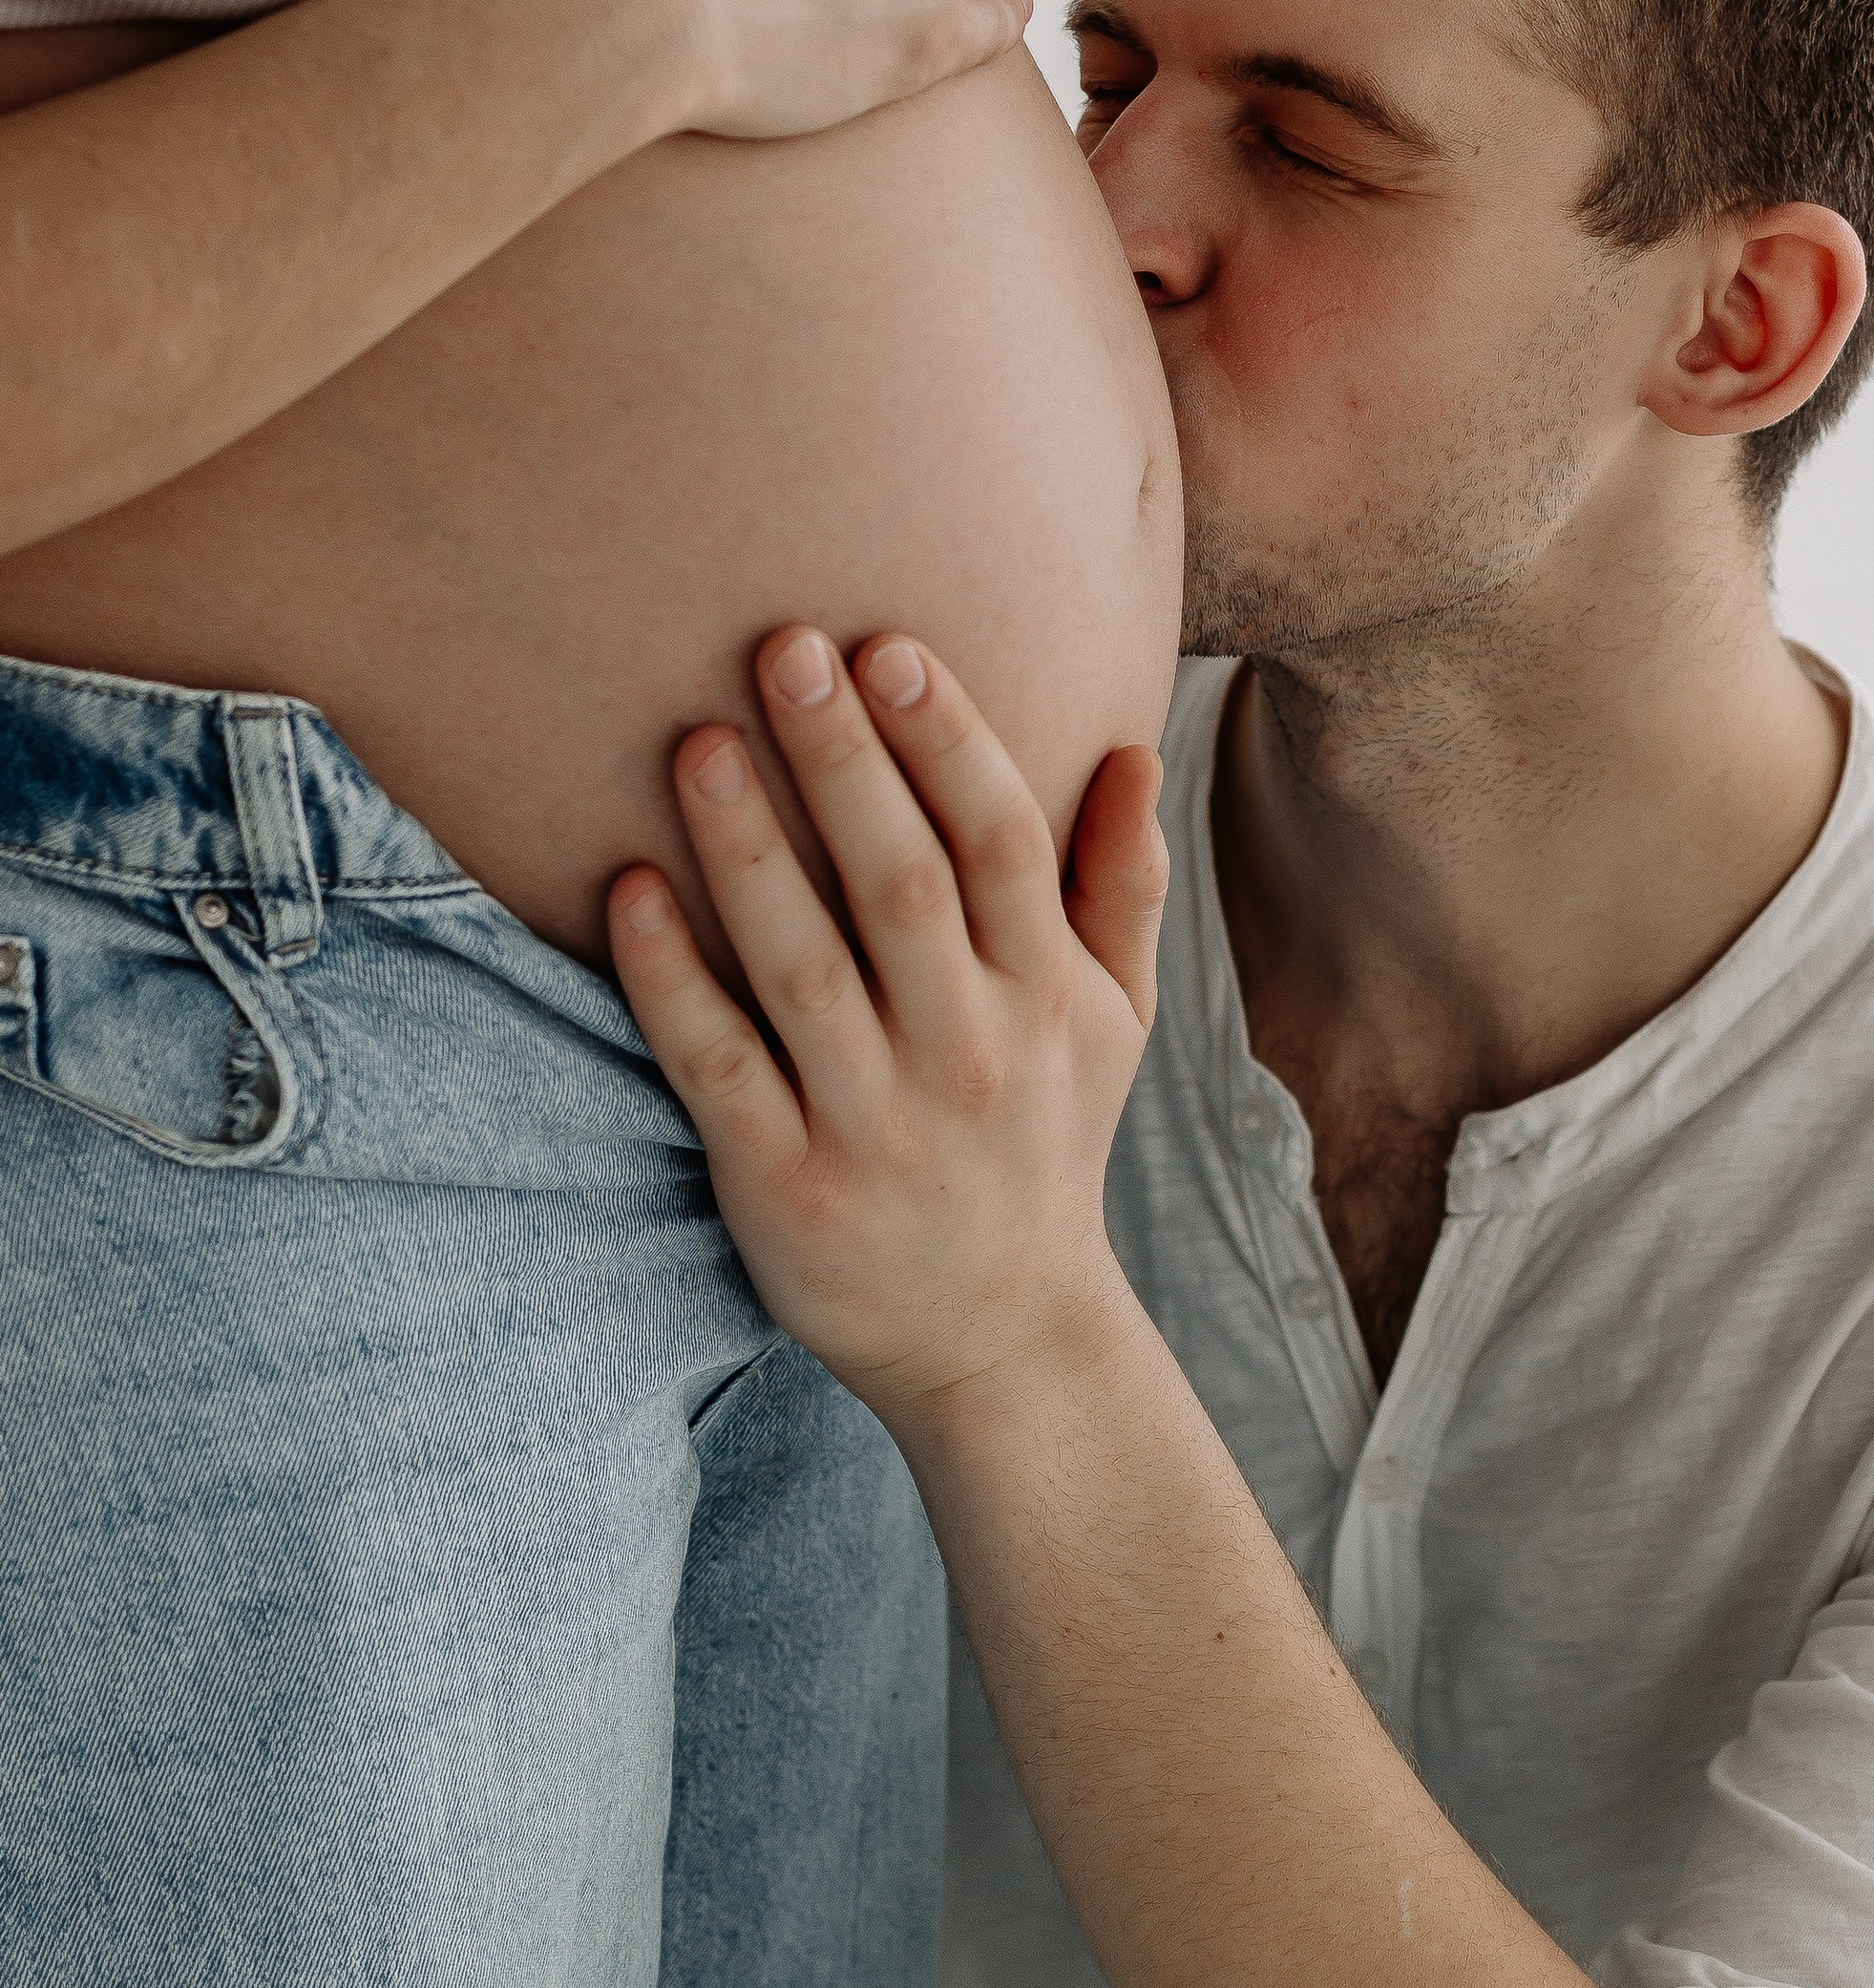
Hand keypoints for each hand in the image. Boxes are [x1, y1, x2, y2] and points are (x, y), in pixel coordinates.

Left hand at [606, 629, 1165, 1415]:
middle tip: (783, 646)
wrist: (996, 1341)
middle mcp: (965, 1055)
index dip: (950, 743)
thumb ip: (1118, 887)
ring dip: (748, 852)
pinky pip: (718, 1066)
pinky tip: (628, 889)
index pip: (1001, 847)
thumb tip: (1132, 747)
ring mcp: (872, 1124)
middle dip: (845, 764)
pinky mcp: (783, 1185)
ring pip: (804, 969)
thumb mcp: (1113, 1025)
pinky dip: (672, 979)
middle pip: (903, 887)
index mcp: (1042, 999)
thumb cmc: (1044, 1146)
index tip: (890, 648)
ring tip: (698, 743)